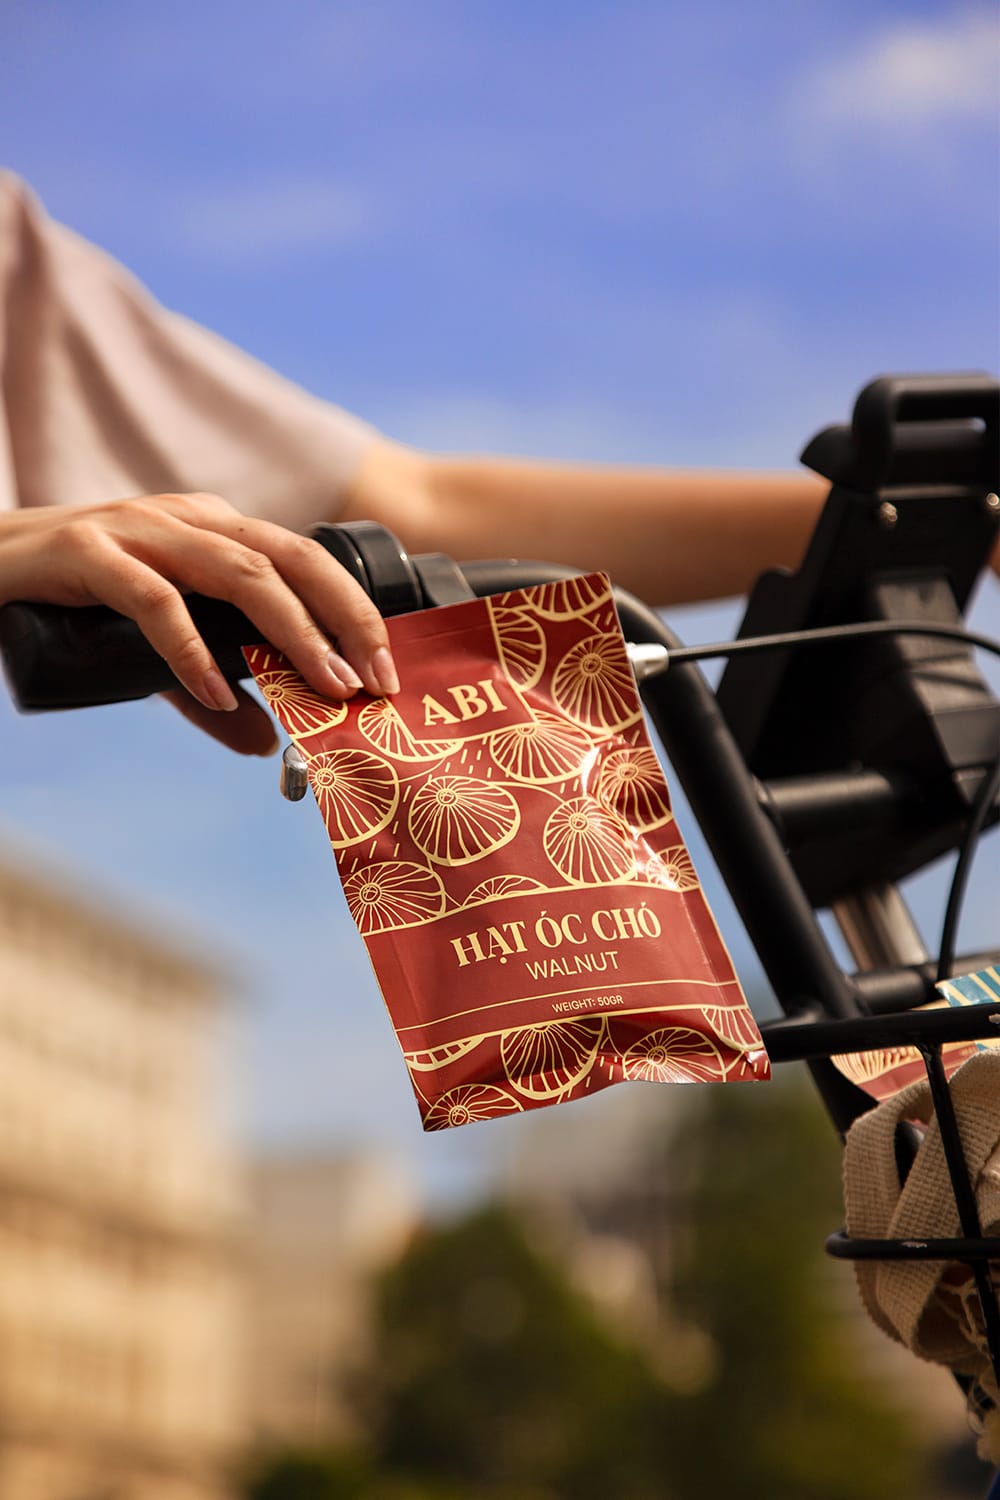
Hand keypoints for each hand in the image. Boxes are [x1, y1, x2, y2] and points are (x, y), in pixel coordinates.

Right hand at [0, 493, 398, 753]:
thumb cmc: (76, 601)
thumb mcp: (154, 651)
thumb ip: (208, 695)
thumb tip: (266, 744)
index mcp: (215, 532)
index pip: (307, 560)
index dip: (354, 611)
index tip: (388, 672)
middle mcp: (190, 521)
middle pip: (292, 558)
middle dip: (345, 619)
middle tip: (375, 681)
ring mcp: (140, 530)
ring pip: (240, 572)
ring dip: (292, 632)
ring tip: (324, 685)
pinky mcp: (89, 552)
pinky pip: (154, 599)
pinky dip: (192, 648)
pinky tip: (216, 689)